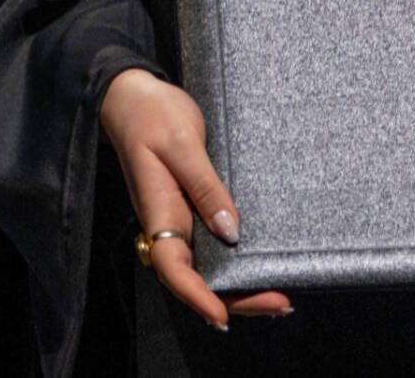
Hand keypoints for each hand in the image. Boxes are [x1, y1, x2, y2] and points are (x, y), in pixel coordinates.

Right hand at [99, 68, 292, 327]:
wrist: (133, 97)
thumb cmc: (153, 116)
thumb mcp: (183, 144)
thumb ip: (206, 186)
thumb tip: (231, 230)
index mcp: (159, 212)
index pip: (174, 268)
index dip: (197, 296)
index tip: (223, 317)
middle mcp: (168, 224)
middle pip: (197, 277)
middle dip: (236, 299)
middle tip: (281, 304)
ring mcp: (178, 219)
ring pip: (205, 266)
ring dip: (238, 286)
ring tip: (279, 297)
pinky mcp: (189, 208)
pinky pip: (209, 246)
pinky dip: (233, 261)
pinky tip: (258, 266)